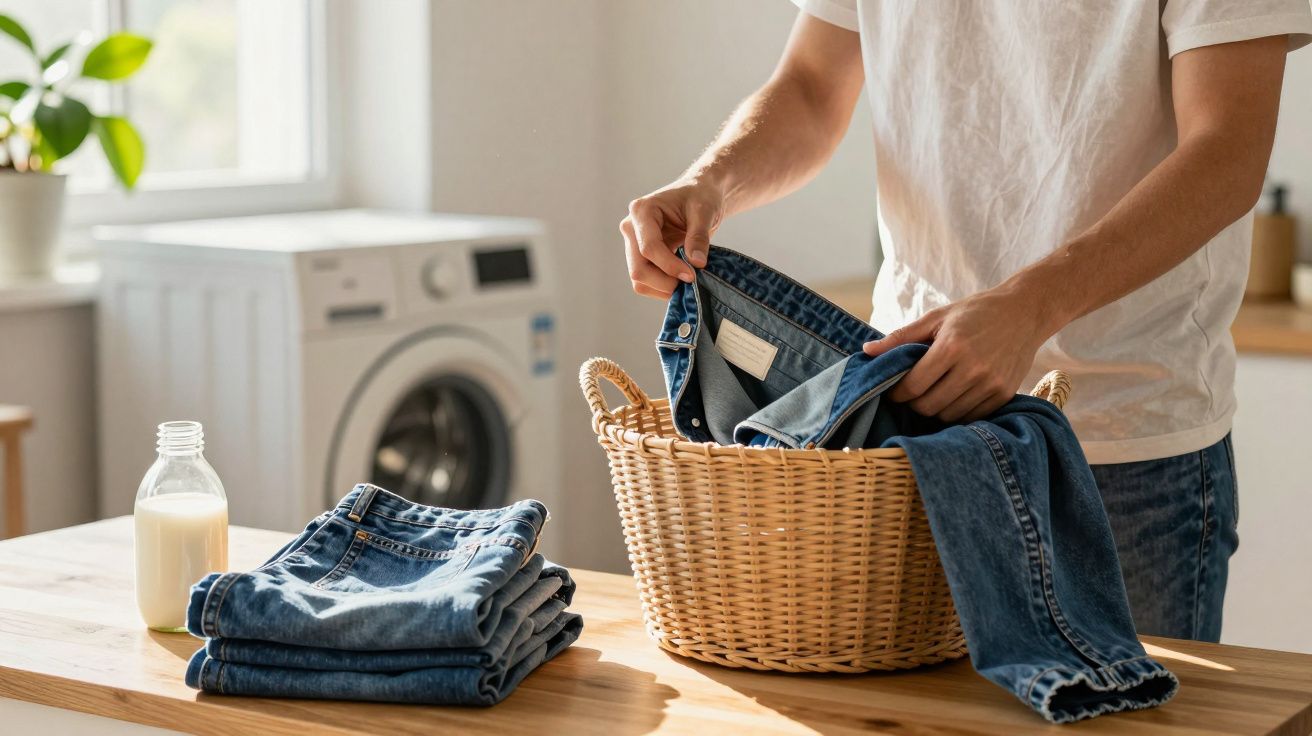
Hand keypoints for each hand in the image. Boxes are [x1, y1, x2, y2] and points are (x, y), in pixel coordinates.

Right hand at [620, 179, 724, 298]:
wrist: (700, 194)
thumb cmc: (700, 196)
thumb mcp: (704, 212)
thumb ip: (699, 237)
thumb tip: (697, 263)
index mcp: (642, 211)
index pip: (649, 248)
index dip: (670, 266)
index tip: (692, 275)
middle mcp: (631, 228)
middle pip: (638, 269)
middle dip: (665, 282)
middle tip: (691, 283)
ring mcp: (634, 244)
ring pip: (639, 280)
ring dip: (663, 287)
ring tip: (688, 282)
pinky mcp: (641, 256)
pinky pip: (646, 282)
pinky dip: (663, 287)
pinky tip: (681, 280)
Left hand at [862, 288, 1056, 421]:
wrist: (1025, 312)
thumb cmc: (975, 312)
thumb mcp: (936, 317)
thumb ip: (901, 337)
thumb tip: (866, 352)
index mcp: (951, 347)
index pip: (913, 386)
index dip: (897, 393)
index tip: (894, 390)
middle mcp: (973, 368)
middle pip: (928, 406)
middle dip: (914, 403)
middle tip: (912, 392)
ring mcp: (991, 384)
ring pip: (949, 415)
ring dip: (936, 408)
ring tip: (934, 392)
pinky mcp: (1004, 394)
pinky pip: (971, 417)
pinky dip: (958, 411)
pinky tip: (955, 395)